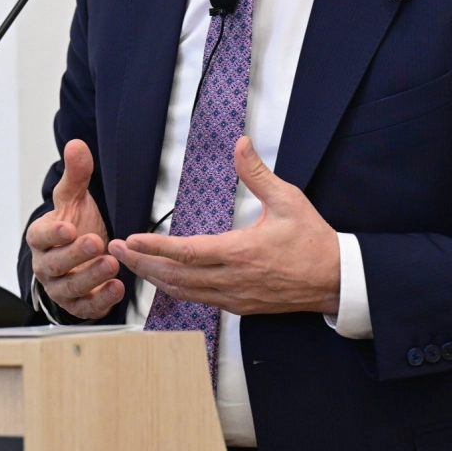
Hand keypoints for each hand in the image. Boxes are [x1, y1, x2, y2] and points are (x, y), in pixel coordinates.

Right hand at [26, 139, 123, 319]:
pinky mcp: (77, 304)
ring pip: (70, 287)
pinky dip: (101, 300)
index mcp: (41, 237)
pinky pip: (85, 307)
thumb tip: (76, 145)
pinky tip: (117, 287)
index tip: (68, 228)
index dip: (52, 234)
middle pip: (55, 264)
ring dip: (90, 277)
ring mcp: (61, 286)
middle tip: (96, 243)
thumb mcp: (75, 199)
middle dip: (75, 255)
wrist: (82, 255)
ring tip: (111, 264)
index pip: (40, 236)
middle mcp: (46, 265)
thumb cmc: (75, 225)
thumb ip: (76, 174)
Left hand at [109, 136, 339, 315]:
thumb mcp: (287, 200)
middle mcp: (232, 280)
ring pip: (184, 292)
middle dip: (142, 264)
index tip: (130, 239)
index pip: (186, 252)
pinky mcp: (240, 306)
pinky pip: (199, 300)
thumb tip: (240, 144)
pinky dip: (175, 289)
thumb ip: (258, 173)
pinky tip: (164, 280)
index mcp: (240, 253)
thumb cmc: (313, 241)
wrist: (336, 280)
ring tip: (131, 264)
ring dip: (154, 278)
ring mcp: (234, 297)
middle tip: (115, 250)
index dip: (155, 247)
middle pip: (175, 276)